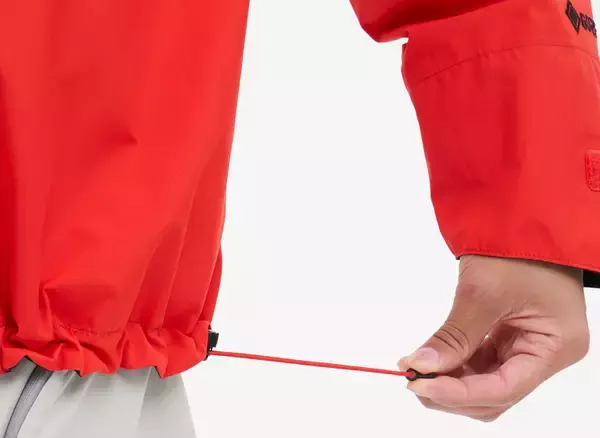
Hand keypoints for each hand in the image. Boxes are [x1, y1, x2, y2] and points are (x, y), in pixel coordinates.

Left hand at [398, 255, 588, 421]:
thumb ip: (454, 336)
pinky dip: (457, 364)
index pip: (505, 388)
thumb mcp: (482, 293)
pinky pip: (483, 362)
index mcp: (555, 346)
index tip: (420, 386)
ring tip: (418, 369)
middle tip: (414, 380)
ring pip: (487, 382)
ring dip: (452, 380)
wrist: (523, 217)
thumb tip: (420, 366)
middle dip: (454, 392)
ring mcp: (530, 346)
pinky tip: (432, 358)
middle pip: (496, 393)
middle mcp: (546, 354)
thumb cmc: (515, 248)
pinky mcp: (511, 336)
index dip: (459, 393)